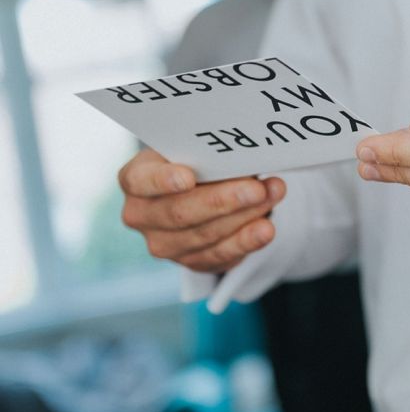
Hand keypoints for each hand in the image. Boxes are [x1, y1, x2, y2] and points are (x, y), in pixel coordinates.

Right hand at [119, 149, 285, 271]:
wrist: (203, 190)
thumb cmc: (199, 161)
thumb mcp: (198, 150)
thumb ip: (212, 154)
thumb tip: (244, 155)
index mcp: (135, 179)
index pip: (141, 180)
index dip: (163, 180)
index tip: (188, 177)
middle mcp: (142, 215)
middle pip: (180, 212)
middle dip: (223, 200)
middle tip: (256, 188)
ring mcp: (164, 244)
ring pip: (205, 235)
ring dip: (245, 217)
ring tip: (273, 196)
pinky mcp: (192, 261)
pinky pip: (220, 256)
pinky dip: (247, 241)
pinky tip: (265, 229)